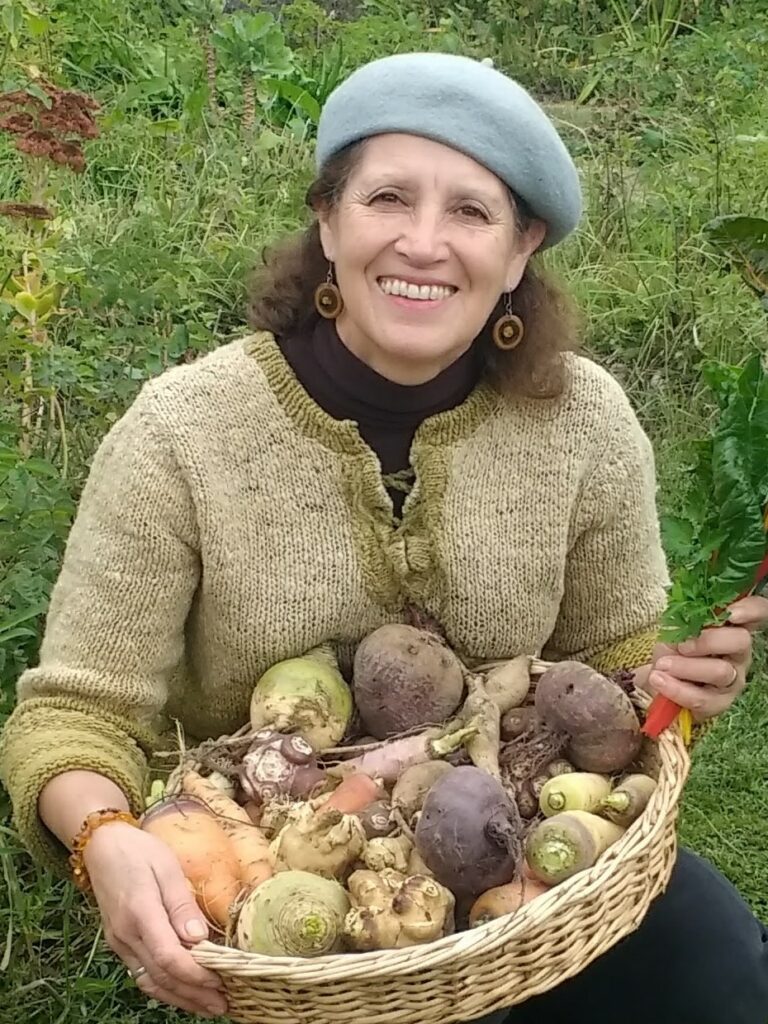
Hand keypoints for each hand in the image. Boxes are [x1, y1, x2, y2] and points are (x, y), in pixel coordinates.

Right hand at [83, 822, 227, 1017]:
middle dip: (194, 995)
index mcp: (140, 913)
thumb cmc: (139, 850)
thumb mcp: (167, 866)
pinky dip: (164, 988)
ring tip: (208, 1006)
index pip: (169, 958)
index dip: (196, 975)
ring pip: (150, 982)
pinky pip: (142, 973)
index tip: (222, 981)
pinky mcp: (119, 943)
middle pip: (162, 977)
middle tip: (224, 1005)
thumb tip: (199, 939)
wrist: (102, 846)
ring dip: (180, 998)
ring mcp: (120, 942)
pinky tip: (182, 992)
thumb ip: (182, 904)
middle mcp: (126, 935)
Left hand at [646, 596, 766, 721]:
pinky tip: (659, 680)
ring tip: (662, 665)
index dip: (751, 610)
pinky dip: (677, 689)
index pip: (757, 612)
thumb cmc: (672, 649)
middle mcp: (738, 653)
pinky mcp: (719, 703)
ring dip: (686, 667)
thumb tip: (687, 615)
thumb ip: (685, 620)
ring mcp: (732, 679)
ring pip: (721, 671)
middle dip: (708, 641)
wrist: (658, 680)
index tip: (732, 612)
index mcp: (730, 628)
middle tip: (682, 646)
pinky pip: (703, 698)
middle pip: (741, 641)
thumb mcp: (674, 629)